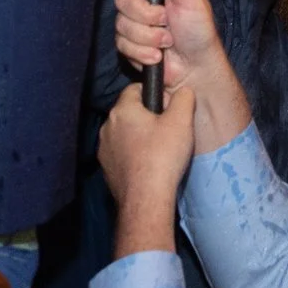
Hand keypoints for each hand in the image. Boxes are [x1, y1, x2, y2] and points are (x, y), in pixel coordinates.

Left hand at [100, 83, 195, 256]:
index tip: (168, 109)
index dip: (154, 95)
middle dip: (146, 117)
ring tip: (158, 151)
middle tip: (167, 131)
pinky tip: (147, 166)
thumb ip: (183, 98)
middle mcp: (107, 126)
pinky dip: (132, 155)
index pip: (135, 88)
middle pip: (129, 112)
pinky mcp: (105, 169)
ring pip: (124, 133)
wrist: (146, 199)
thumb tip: (182, 91)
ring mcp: (104, 149)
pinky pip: (120, 153)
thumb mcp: (182, 121)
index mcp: (122, 110)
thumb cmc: (163, 156)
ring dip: (138, 136)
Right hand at [114, 0, 224, 92]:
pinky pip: (122, 44)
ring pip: (122, 24)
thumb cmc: (198, 29)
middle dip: (146, 15)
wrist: (195, 65)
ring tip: (167, 42)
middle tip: (166, 21)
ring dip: (149, 36)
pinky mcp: (127, 44)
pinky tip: (157, 56)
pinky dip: (143, 52)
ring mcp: (131, 22)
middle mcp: (140, 0)